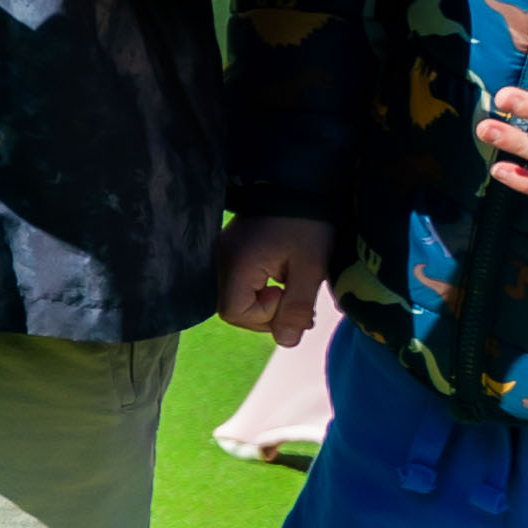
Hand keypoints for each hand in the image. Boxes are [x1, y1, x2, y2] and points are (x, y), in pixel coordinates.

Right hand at [214, 215, 340, 341]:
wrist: (296, 184)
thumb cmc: (305, 224)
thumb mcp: (309, 267)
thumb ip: (296, 307)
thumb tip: (286, 344)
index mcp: (234, 266)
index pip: (236, 313)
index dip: (266, 315)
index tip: (288, 293)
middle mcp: (218, 263)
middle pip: (233, 309)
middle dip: (267, 312)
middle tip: (298, 300)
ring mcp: (220, 257)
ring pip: (236, 298)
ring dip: (265, 302)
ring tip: (292, 288)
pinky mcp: (228, 253)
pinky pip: (237, 284)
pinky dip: (259, 290)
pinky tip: (280, 279)